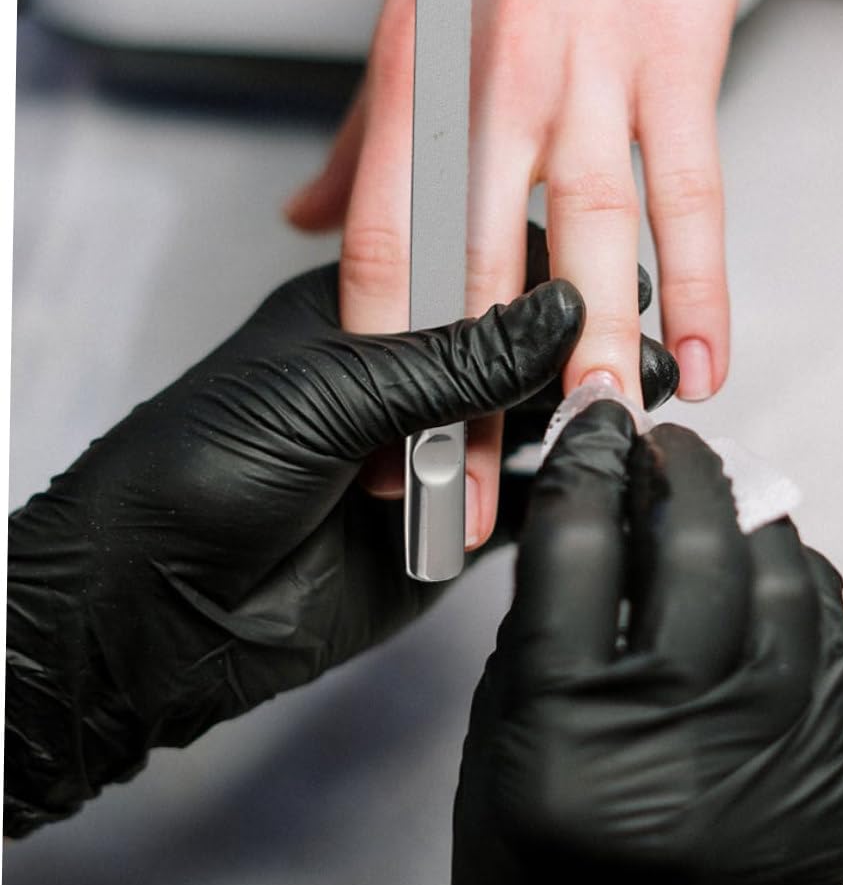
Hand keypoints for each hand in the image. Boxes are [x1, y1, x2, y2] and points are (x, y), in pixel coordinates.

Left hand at [4, 266, 592, 838]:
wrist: (154, 614)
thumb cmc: (202, 472)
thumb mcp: (328, 395)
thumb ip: (450, 360)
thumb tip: (557, 314)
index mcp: (371, 314)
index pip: (480, 271)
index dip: (550, 278)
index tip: (614, 288)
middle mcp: (412, 381)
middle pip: (521, 352)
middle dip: (584, 353)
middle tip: (647, 360)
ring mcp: (435, 459)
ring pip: (534, 426)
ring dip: (585, 419)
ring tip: (637, 413)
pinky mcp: (450, 534)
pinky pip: (527, 508)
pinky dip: (567, 495)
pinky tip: (610, 479)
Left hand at [286, 0, 756, 547]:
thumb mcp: (408, 11)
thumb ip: (358, 131)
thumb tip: (301, 214)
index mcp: (417, 78)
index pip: (379, 242)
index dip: (378, 357)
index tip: (387, 446)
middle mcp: (492, 82)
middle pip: (472, 265)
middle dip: (472, 394)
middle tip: (472, 495)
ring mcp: (589, 72)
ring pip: (588, 236)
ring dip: (595, 348)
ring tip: (599, 438)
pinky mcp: (676, 62)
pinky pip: (692, 190)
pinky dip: (704, 282)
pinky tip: (706, 357)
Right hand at [450, 402, 842, 884]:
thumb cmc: (536, 873)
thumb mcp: (504, 731)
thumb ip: (552, 611)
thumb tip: (606, 502)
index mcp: (567, 731)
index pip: (582, 542)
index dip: (591, 459)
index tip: (600, 423)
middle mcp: (679, 744)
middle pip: (699, 548)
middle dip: (682, 471)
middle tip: (669, 447)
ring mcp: (772, 768)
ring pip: (785, 581)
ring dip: (750, 521)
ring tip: (722, 506)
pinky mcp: (831, 790)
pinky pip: (830, 644)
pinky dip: (797, 592)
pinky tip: (767, 577)